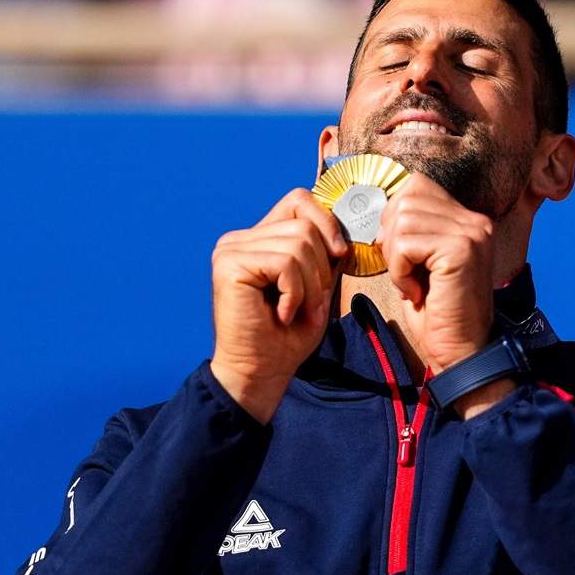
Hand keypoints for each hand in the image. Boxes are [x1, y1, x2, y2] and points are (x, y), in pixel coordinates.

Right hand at [210, 189, 348, 422]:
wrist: (260, 373)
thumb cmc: (286, 337)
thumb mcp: (317, 288)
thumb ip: (325, 256)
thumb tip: (345, 231)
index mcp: (258, 239)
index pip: (299, 201)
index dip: (326, 222)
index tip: (339, 256)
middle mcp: (239, 239)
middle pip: (304, 225)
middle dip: (321, 269)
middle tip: (310, 304)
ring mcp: (231, 249)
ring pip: (298, 244)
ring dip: (309, 286)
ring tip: (296, 312)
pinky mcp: (229, 264)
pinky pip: (284, 263)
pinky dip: (295, 292)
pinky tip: (282, 314)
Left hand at [378, 176, 498, 400]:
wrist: (460, 352)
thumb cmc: (436, 313)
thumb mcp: (421, 263)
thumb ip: (411, 230)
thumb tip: (380, 204)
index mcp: (468, 221)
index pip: (417, 186)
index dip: (394, 217)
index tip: (400, 257)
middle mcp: (475, 221)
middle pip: (407, 197)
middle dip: (391, 237)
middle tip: (405, 273)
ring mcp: (472, 233)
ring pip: (402, 220)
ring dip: (395, 258)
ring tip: (412, 284)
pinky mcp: (462, 249)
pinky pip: (406, 244)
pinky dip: (400, 271)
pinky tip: (416, 293)